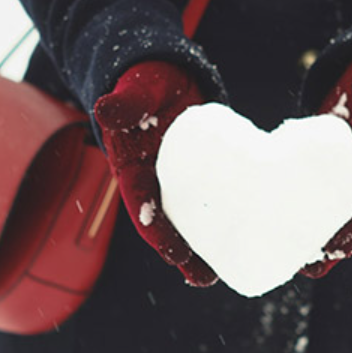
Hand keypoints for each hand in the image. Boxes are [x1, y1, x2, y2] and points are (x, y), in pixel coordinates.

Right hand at [93, 62, 217, 285]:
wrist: (164, 73)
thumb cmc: (146, 80)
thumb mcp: (137, 88)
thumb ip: (126, 102)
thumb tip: (105, 109)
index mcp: (132, 166)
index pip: (141, 202)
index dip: (155, 230)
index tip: (171, 252)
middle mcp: (154, 180)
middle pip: (167, 222)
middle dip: (183, 253)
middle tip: (203, 280)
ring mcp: (179, 179)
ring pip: (190, 219)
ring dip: (204, 248)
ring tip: (221, 275)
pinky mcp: (202, 172)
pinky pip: (212, 200)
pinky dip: (225, 220)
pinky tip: (246, 238)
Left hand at [301, 53, 351, 277]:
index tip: (337, 252)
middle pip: (350, 219)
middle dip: (329, 245)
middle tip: (304, 268)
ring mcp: (346, 175)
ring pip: (328, 209)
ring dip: (309, 231)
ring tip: (283, 255)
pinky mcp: (325, 165)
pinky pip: (310, 190)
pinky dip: (295, 204)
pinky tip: (271, 217)